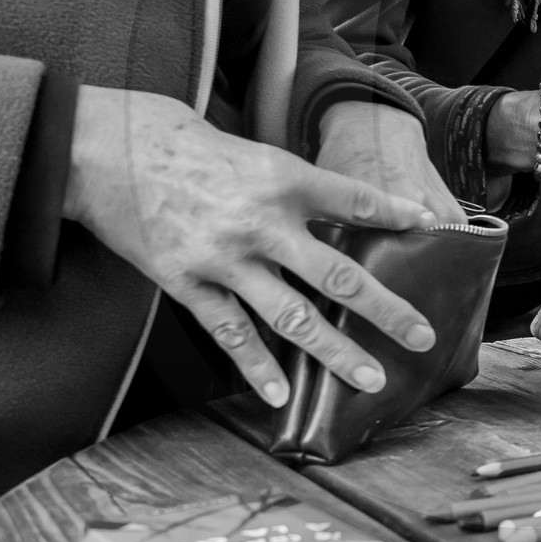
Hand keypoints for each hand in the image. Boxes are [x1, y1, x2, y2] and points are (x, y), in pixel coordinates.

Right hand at [64, 87, 438, 407]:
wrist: (109, 151)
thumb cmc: (188, 148)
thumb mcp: (255, 153)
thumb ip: (299, 189)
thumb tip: (353, 217)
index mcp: (281, 178)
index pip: (353, 199)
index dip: (394, 213)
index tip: (431, 227)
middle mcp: (260, 221)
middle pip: (338, 273)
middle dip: (386, 309)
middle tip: (422, 336)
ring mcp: (223, 257)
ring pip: (291, 315)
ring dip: (335, 352)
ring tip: (369, 378)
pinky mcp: (186, 282)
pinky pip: (230, 332)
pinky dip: (257, 365)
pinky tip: (281, 393)